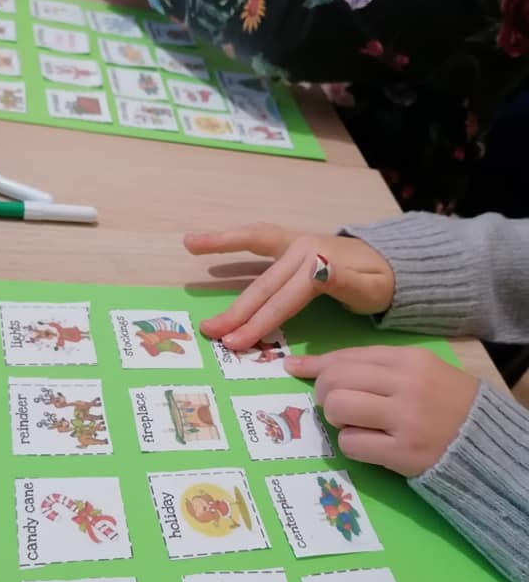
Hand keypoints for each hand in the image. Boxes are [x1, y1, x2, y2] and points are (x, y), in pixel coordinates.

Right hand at [184, 224, 394, 350]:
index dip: (260, 322)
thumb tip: (318, 270)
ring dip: (220, 254)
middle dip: (236, 310)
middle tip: (211, 331)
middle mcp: (300, 248)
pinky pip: (253, 240)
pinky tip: (198, 241)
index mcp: (317, 261)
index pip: (283, 299)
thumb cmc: (381, 284)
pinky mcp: (287, 246)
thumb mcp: (372, 289)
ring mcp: (293, 245)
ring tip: (189, 247)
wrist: (392, 263)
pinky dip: (227, 239)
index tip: (237, 343)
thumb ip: (345, 281)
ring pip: (253, 258)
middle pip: (263, 284)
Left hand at [285, 346, 478, 476]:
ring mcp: (405, 419)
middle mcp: (406, 384)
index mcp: (408, 359)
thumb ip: (370, 366)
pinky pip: (351, 444)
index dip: (315, 364)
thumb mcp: (416, 371)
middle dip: (324, 393)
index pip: (347, 356)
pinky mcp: (403, 452)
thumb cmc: (444, 402)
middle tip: (335, 404)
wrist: (484, 440)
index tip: (292, 368)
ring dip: (336, 419)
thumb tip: (311, 366)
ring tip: (355, 423)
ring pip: (338, 409)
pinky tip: (370, 443)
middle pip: (335, 381)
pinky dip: (352, 444)